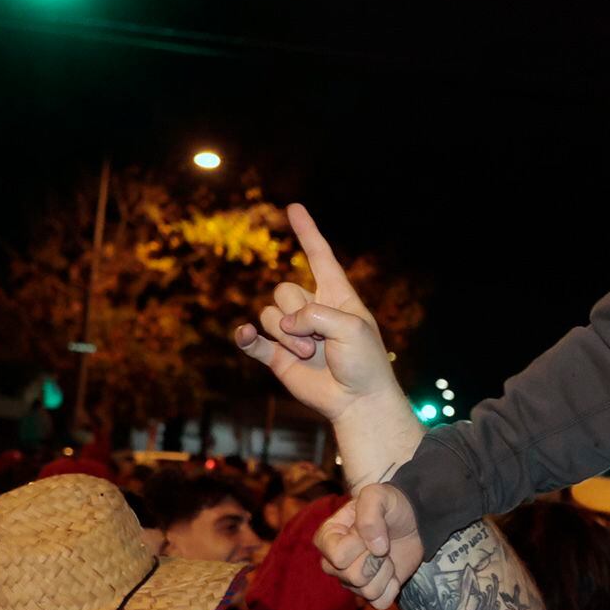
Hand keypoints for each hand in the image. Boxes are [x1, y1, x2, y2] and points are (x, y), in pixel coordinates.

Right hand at [233, 205, 402, 424]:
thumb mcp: (351, 328)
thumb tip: (285, 325)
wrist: (357, 401)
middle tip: (318, 341)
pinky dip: (246, 337)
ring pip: (269, 314)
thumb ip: (316, 314)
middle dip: (297, 315)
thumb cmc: (364, 363)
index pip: (319, 257)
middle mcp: (312, 310)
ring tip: (308, 355)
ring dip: (286, 335)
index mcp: (337, 296)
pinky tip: (244, 336)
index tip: (294, 208)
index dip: (307, 232)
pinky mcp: (277, 356)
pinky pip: (252, 339)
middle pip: (284, 290)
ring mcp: (292, 333)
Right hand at [313, 486, 424, 609]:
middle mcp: (334, 562)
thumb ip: (370, 514)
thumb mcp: (378, 495)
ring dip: (385, 572)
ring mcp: (352, 579)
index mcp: (328, 537)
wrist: (414, 518)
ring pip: (367, 592)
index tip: (370, 530)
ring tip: (386, 555)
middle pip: (352, 577)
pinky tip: (393, 572)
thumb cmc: (390, 505)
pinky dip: (392, 588)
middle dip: (375, 560)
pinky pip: (379, 603)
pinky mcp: (372, 591)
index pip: (338, 557)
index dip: (360, 545)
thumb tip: (376, 549)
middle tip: (382, 544)